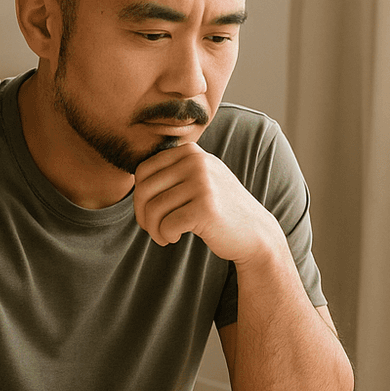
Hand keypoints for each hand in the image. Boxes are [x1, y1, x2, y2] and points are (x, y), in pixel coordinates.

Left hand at [133, 143, 279, 264]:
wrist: (254, 232)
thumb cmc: (218, 209)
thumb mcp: (198, 179)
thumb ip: (172, 172)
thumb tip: (135, 179)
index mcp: (190, 152)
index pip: (143, 171)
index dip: (138, 197)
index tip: (149, 213)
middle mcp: (196, 162)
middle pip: (144, 190)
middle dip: (143, 215)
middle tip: (153, 229)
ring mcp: (203, 183)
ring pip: (154, 209)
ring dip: (154, 229)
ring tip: (164, 236)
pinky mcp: (206, 208)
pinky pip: (167, 225)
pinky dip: (166, 236)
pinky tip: (174, 238)